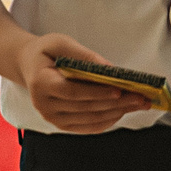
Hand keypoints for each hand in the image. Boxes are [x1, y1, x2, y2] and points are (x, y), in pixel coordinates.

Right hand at [19, 33, 150, 132]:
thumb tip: (109, 69)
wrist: (29, 66)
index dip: (97, 92)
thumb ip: (83, 55)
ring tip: (139, 103)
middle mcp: (44, 105)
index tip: (119, 90)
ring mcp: (52, 118)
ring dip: (117, 112)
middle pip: (86, 107)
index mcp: (41, 83)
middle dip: (116, 103)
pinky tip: (124, 111)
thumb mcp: (60, 43)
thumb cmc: (46, 52)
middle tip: (141, 97)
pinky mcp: (61, 124)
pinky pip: (88, 127)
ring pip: (90, 119)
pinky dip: (107, 120)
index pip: (73, 92)